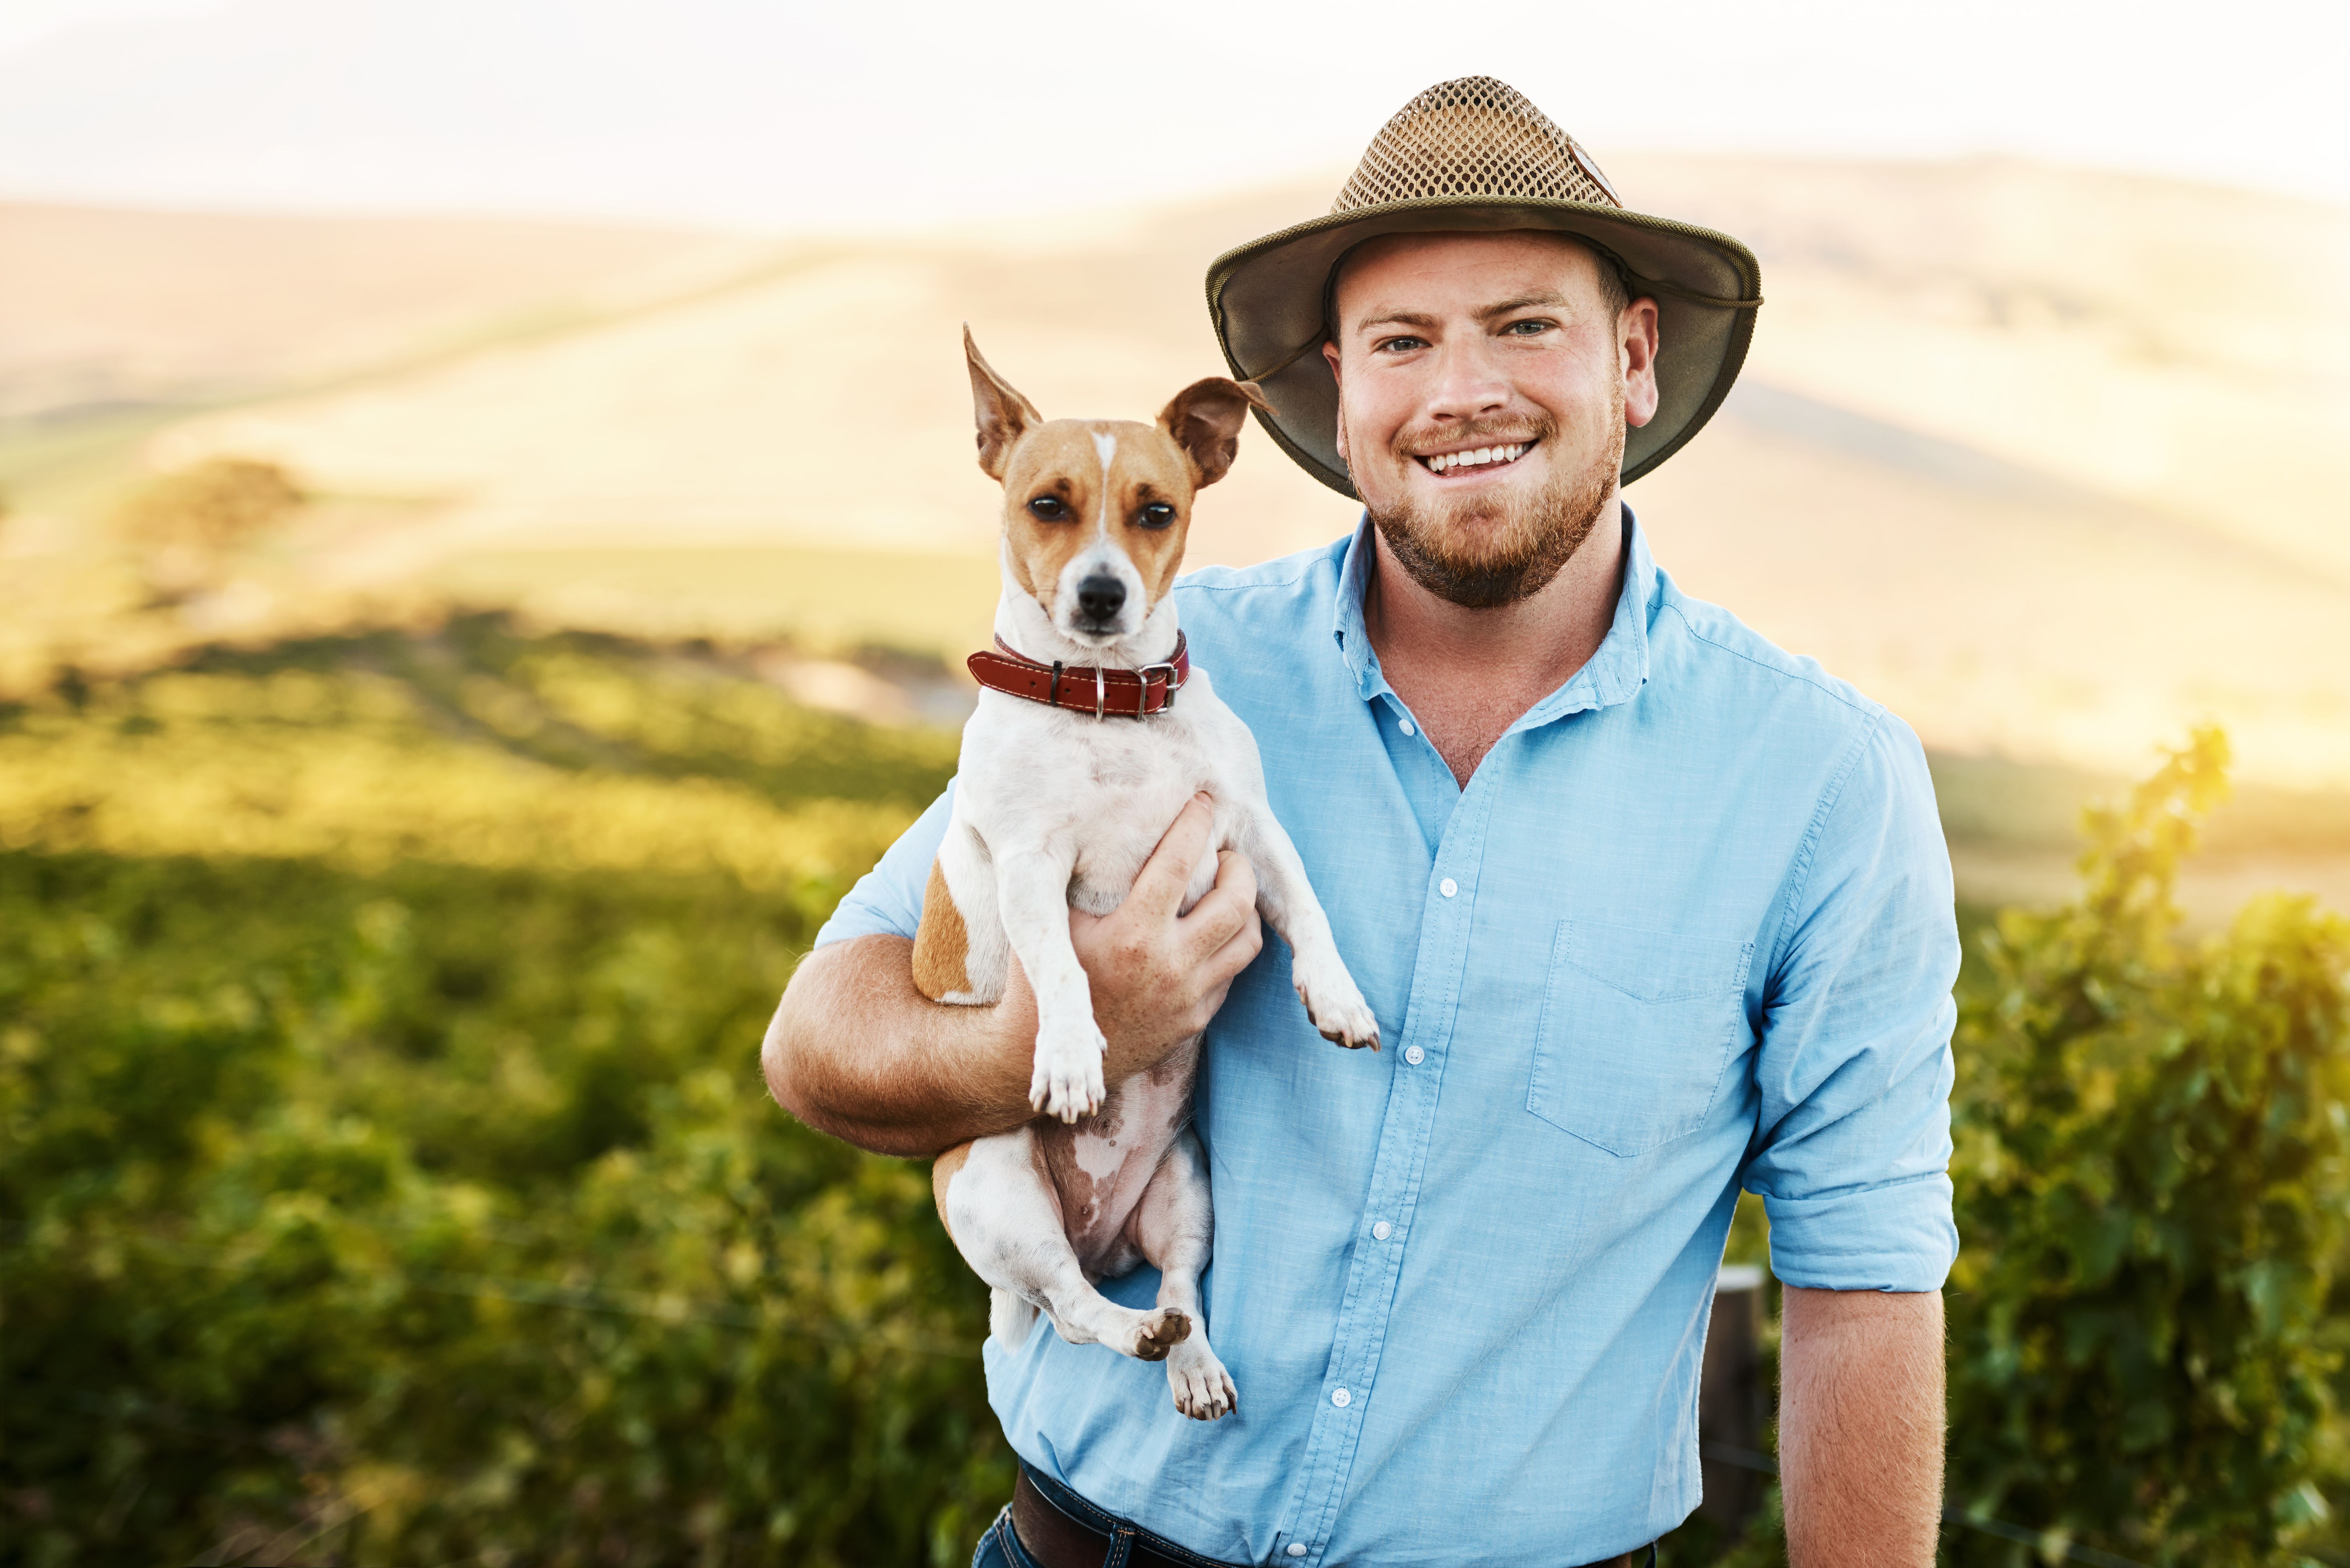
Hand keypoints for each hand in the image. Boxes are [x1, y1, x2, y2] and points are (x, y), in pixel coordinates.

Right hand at [997, 794, 1261, 1080]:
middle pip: (1236, 902)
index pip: (1179, 862)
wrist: (1054, 1055)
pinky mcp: (1194, 1019)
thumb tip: (1106, 822)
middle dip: (1239, 868)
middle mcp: (1169, 965)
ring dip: (1244, 908)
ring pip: (1247, 941)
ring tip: (1229, 889)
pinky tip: (1213, 931)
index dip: (1194, 823)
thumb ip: (1084, 882)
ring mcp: (1187, 996)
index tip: (1201, 800)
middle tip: (1227, 854)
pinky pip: (1231, 975)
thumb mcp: (1054, 926)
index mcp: (1132, 934)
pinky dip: (1229, 946)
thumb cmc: (1043, 981)